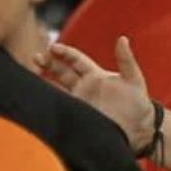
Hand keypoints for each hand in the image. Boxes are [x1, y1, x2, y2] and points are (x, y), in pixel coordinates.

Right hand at [38, 39, 155, 153]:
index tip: (53, 48)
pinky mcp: (79, 119)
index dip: (64, 52)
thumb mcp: (134, 80)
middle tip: (36, 58)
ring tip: (30, 78)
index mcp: (95, 76)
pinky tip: (39, 102)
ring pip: (57, 91)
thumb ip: (126, 60)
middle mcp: (84, 88)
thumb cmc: (139, 104)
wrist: (141, 132)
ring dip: (44, 84)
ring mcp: (80, 104)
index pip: (75, 59)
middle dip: (47, 64)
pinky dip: (50, 106)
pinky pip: (61, 111)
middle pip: (61, 72)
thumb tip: (122, 39)